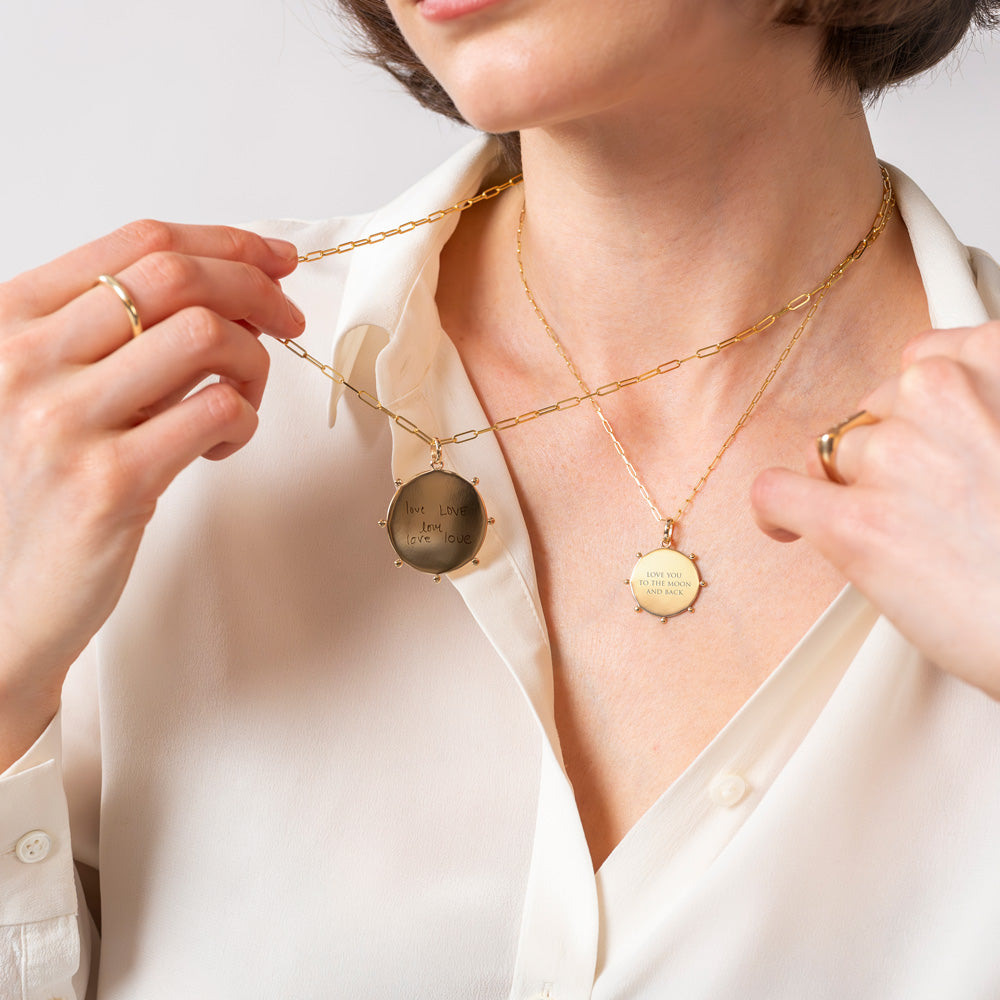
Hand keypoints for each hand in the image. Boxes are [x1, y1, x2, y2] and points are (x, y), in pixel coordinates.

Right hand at [0, 221, 303, 762]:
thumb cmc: (32, 491)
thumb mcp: (45, 390)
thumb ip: (109, 337)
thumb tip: (222, 288)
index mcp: (9, 321)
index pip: (137, 242)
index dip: (224, 242)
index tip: (272, 258)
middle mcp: (26, 360)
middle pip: (177, 277)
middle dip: (256, 288)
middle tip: (288, 317)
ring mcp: (65, 420)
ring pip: (206, 335)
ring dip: (253, 359)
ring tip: (242, 396)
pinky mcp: (112, 482)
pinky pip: (219, 411)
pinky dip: (245, 420)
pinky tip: (221, 445)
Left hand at [751, 320, 999, 698]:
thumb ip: (985, 407)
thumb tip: (916, 411)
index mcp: (995, 359)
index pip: (919, 360)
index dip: (913, 411)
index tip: (920, 438)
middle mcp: (940, 394)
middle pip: (872, 412)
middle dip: (886, 454)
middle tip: (930, 507)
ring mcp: (896, 457)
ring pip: (832, 454)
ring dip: (853, 491)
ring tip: (907, 540)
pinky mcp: (856, 523)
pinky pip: (775, 494)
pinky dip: (775, 513)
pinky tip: (789, 529)